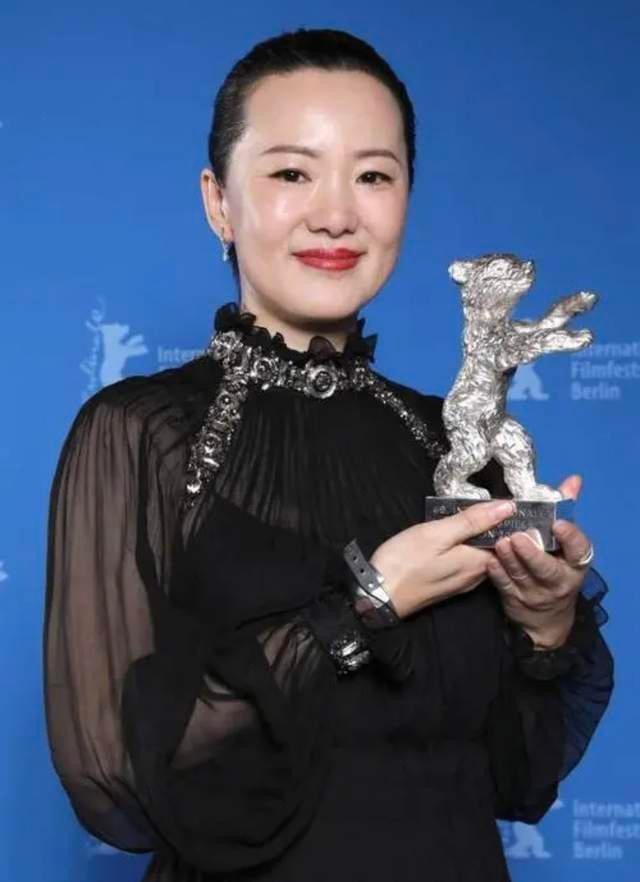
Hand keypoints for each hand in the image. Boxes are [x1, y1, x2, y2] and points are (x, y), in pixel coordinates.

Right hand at [369, 499, 516, 619]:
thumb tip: (508, 507)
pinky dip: (468, 545)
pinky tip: (457, 534)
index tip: (508, 501)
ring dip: (481, 535)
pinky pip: (468, 561)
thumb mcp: (438, 533)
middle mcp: (477, 577)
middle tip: (489, 502)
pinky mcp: (450, 584)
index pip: (509, 541)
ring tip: (473, 513)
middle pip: (497, 547)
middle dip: (497, 526)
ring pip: (482, 553)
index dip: (511, 520)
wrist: (377, 594)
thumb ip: (473, 520)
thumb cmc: (406, 561)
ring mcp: (463, 583)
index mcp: (479, 563)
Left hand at [486, 474, 592, 647]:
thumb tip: (573, 480)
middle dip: (532, 554)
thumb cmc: (556, 565)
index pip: (579, 550)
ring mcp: (536, 592)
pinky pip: (504, 585)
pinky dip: (496, 573)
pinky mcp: (515, 599)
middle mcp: (559, 580)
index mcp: (574, 563)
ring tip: (500, 542)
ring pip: (522, 576)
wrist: (547, 616)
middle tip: (518, 537)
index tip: (558, 523)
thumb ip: (564, 509)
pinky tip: (488, 560)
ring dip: (510, 560)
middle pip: (547, 569)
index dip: (571, 538)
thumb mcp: (565, 543)